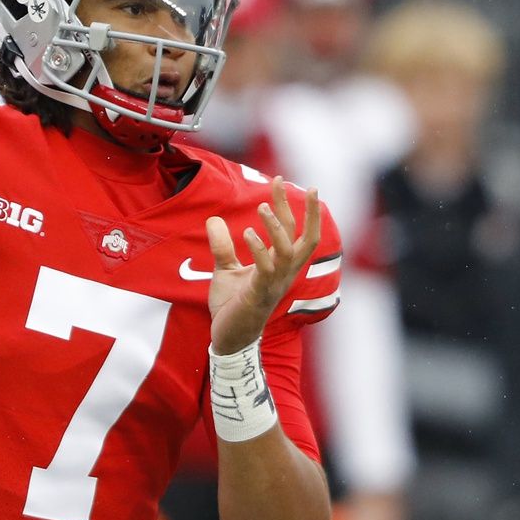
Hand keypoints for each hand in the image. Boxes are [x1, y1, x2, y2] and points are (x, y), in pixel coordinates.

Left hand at [205, 178, 322, 355]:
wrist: (227, 338)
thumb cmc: (232, 306)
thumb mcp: (225, 270)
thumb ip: (223, 247)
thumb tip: (213, 220)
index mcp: (281, 266)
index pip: (295, 231)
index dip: (291, 206)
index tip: (282, 181)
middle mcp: (284, 274)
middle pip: (306, 238)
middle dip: (304, 211)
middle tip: (291, 184)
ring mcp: (274, 284)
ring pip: (288, 251)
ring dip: (277, 227)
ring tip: (262, 207)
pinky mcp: (259, 294)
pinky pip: (266, 268)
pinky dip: (259, 249)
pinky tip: (247, 233)